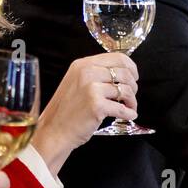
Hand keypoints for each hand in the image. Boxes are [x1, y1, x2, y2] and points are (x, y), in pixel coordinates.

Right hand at [34, 53, 139, 173]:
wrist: (53, 131)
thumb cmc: (66, 110)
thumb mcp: (76, 82)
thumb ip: (95, 74)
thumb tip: (123, 72)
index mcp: (82, 64)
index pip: (117, 57)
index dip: (131, 67)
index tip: (134, 76)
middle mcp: (87, 73)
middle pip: (125, 73)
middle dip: (133, 85)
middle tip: (131, 95)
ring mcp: (91, 89)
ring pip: (126, 90)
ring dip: (132, 101)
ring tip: (130, 107)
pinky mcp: (97, 106)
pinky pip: (123, 108)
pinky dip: (129, 113)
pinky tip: (129, 116)